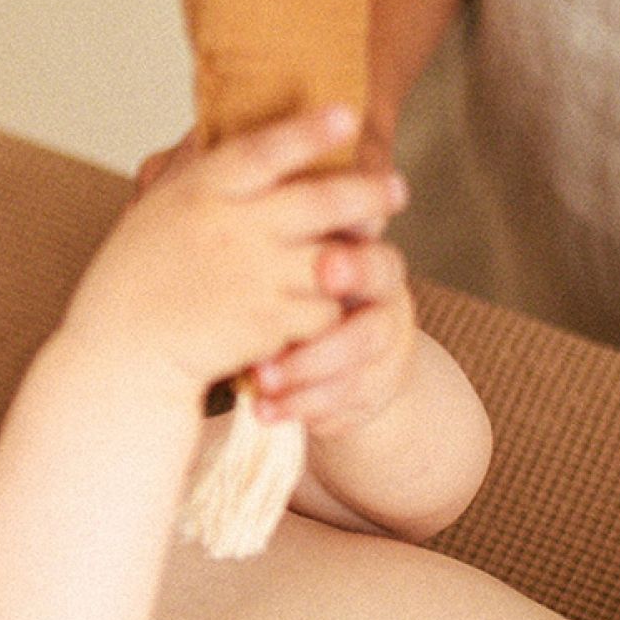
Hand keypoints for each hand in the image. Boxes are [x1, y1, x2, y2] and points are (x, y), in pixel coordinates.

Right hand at [83, 107, 407, 392]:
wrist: (121, 358)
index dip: (310, 131)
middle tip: (395, 189)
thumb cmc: (130, 282)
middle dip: (367, 192)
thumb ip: (187, 171)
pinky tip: (320, 308)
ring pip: (333, 257)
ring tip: (370, 249)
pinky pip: (322, 310)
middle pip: (322, 200)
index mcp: (199, 191)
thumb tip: (208, 123)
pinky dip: (326, 310)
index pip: (265, 148)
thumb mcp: (152, 211)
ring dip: (358, 255)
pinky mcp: (267, 324)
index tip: (348, 114)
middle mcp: (232, 228)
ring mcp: (253, 277)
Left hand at [247, 233, 417, 439]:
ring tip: (260, 383)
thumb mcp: (298, 259)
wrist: (339, 347)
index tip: (322, 268)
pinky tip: (264, 411)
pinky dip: (302, 409)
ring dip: (305, 379)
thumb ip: (284, 244)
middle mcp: (385, 308)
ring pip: (355, 372)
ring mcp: (383, 356)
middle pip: (374, 326)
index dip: (354, 267)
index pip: (375, 259)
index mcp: (370, 262)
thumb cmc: (301, 284)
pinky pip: (343, 406)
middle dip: (328, 342)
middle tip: (279, 350)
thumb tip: (235, 209)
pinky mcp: (371, 393)